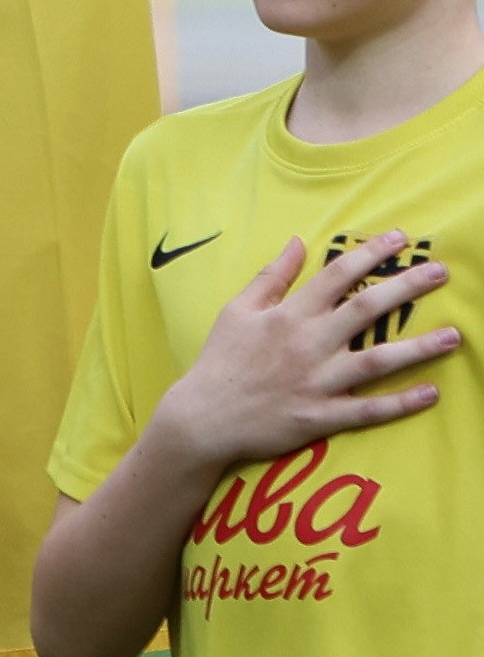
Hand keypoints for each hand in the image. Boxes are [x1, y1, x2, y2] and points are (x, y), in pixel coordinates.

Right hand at [152, 233, 456, 474]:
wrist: (203, 417)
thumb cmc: (220, 360)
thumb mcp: (236, 309)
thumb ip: (271, 276)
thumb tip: (296, 242)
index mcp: (288, 315)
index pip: (336, 275)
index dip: (370, 254)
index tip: (400, 239)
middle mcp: (308, 343)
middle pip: (365, 309)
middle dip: (405, 287)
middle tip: (441, 273)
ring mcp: (318, 381)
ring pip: (377, 361)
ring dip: (418, 348)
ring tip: (453, 336)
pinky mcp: (322, 416)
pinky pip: (368, 409)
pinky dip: (401, 403)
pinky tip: (431, 393)